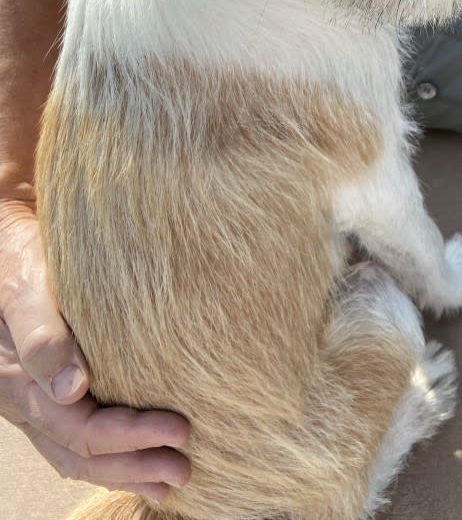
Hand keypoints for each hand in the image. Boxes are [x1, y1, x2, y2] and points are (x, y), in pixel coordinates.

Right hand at [0, 202, 190, 500]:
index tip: (180, 429)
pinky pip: (78, 434)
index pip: (80, 428)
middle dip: (133, 466)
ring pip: (77, 453)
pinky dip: (112, 453)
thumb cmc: (17, 253)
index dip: (131, 436)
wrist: (6, 241)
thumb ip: (43, 333)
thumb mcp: (26, 284)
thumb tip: (73, 387)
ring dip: (125, 470)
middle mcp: (27, 399)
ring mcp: (37, 397)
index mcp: (19, 382)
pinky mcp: (52, 385)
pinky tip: (141, 457)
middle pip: (80, 453)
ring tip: (169, 480)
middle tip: (183, 471)